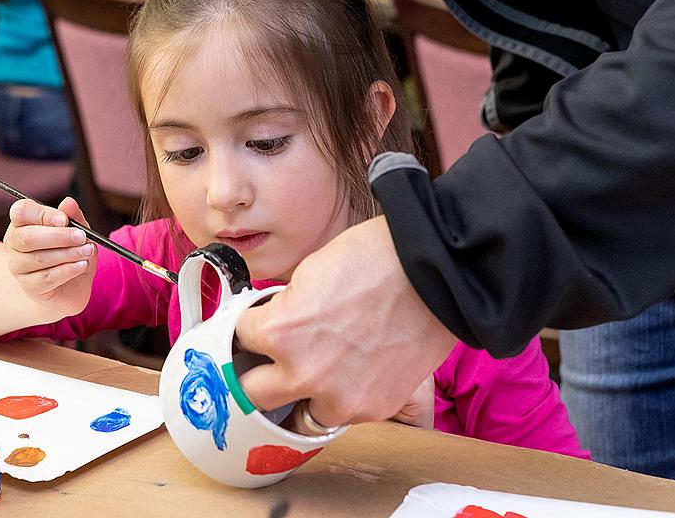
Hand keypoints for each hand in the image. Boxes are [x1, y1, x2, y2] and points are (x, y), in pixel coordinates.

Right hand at [3, 197, 96, 316]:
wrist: (71, 287)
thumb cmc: (71, 254)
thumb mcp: (78, 233)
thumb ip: (73, 218)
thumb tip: (69, 202)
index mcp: (22, 223)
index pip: (22, 212)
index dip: (42, 214)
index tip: (64, 219)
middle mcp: (15, 243)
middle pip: (28, 237)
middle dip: (58, 236)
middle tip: (81, 236)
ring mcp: (18, 266)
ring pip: (39, 258)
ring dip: (67, 253)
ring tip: (88, 251)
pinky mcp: (29, 286)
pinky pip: (47, 277)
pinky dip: (68, 270)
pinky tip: (82, 265)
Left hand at [235, 215, 456, 426]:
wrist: (434, 272)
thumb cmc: (374, 259)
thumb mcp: (307, 273)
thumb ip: (283, 310)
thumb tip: (272, 324)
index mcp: (279, 332)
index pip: (240, 340)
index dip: (250, 330)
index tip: (256, 331)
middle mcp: (302, 373)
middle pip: (252, 394)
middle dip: (258, 375)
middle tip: (269, 365)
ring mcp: (338, 397)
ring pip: (299, 414)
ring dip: (303, 396)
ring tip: (320, 371)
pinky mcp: (374, 409)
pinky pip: (343, 413)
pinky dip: (343, 397)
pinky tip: (355, 371)